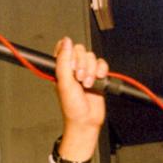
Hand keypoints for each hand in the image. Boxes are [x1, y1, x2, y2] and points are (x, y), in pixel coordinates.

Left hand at [54, 37, 108, 161]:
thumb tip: (66, 42)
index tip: (70, 65)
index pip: (63, 49)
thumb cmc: (71, 107)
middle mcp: (73, 69)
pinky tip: (97, 80)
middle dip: (82, 64)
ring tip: (87, 84)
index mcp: (60, 69)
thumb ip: (63, 61)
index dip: (68, 53)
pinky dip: (101, 70)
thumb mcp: (64, 82)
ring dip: (91, 70)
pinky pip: (102, 63)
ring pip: (91, 57)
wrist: (86, 120)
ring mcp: (86, 71)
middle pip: (79, 50)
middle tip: (78, 78)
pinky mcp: (98, 75)